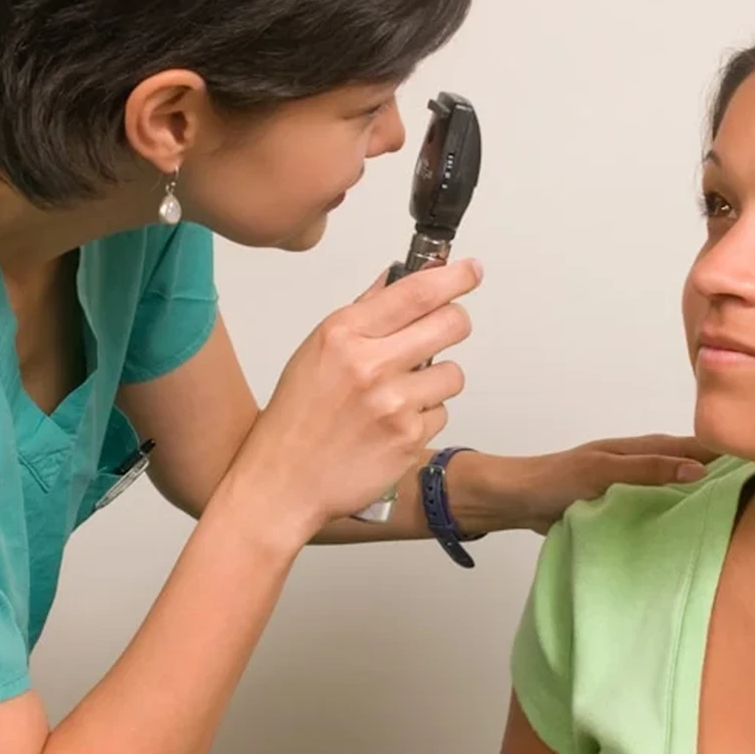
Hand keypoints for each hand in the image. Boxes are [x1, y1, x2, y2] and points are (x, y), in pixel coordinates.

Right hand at [220, 260, 482, 549]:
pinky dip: (424, 418)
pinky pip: (441, 414)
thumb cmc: (297, 417)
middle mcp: (370, 364)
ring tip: (400, 393)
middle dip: (455, 323)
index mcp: (344, 333)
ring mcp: (393, 404)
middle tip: (444, 329)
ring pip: (453, 373)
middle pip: (451, 323)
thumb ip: (363, 312)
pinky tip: (392, 425)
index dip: (454, 277)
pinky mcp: (409, 439)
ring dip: (436, 381)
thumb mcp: (317, 351)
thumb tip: (397, 278)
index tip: (472, 271)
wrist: (283, 482)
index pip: (416, 292)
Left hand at [454, 434, 712, 535]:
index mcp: (638, 449)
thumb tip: (699, 469)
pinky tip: (691, 537)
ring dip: (700, 500)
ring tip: (741, 518)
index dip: (727, 450)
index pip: (694, 447)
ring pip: (675, 491)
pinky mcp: (620, 511)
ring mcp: (631, 488)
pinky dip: (675, 519)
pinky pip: (657, 512)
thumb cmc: (552, 480)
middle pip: (690, 469)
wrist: (511, 501)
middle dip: (723, 476)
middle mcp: (639, 465)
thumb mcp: (601, 472)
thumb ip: (647, 469)